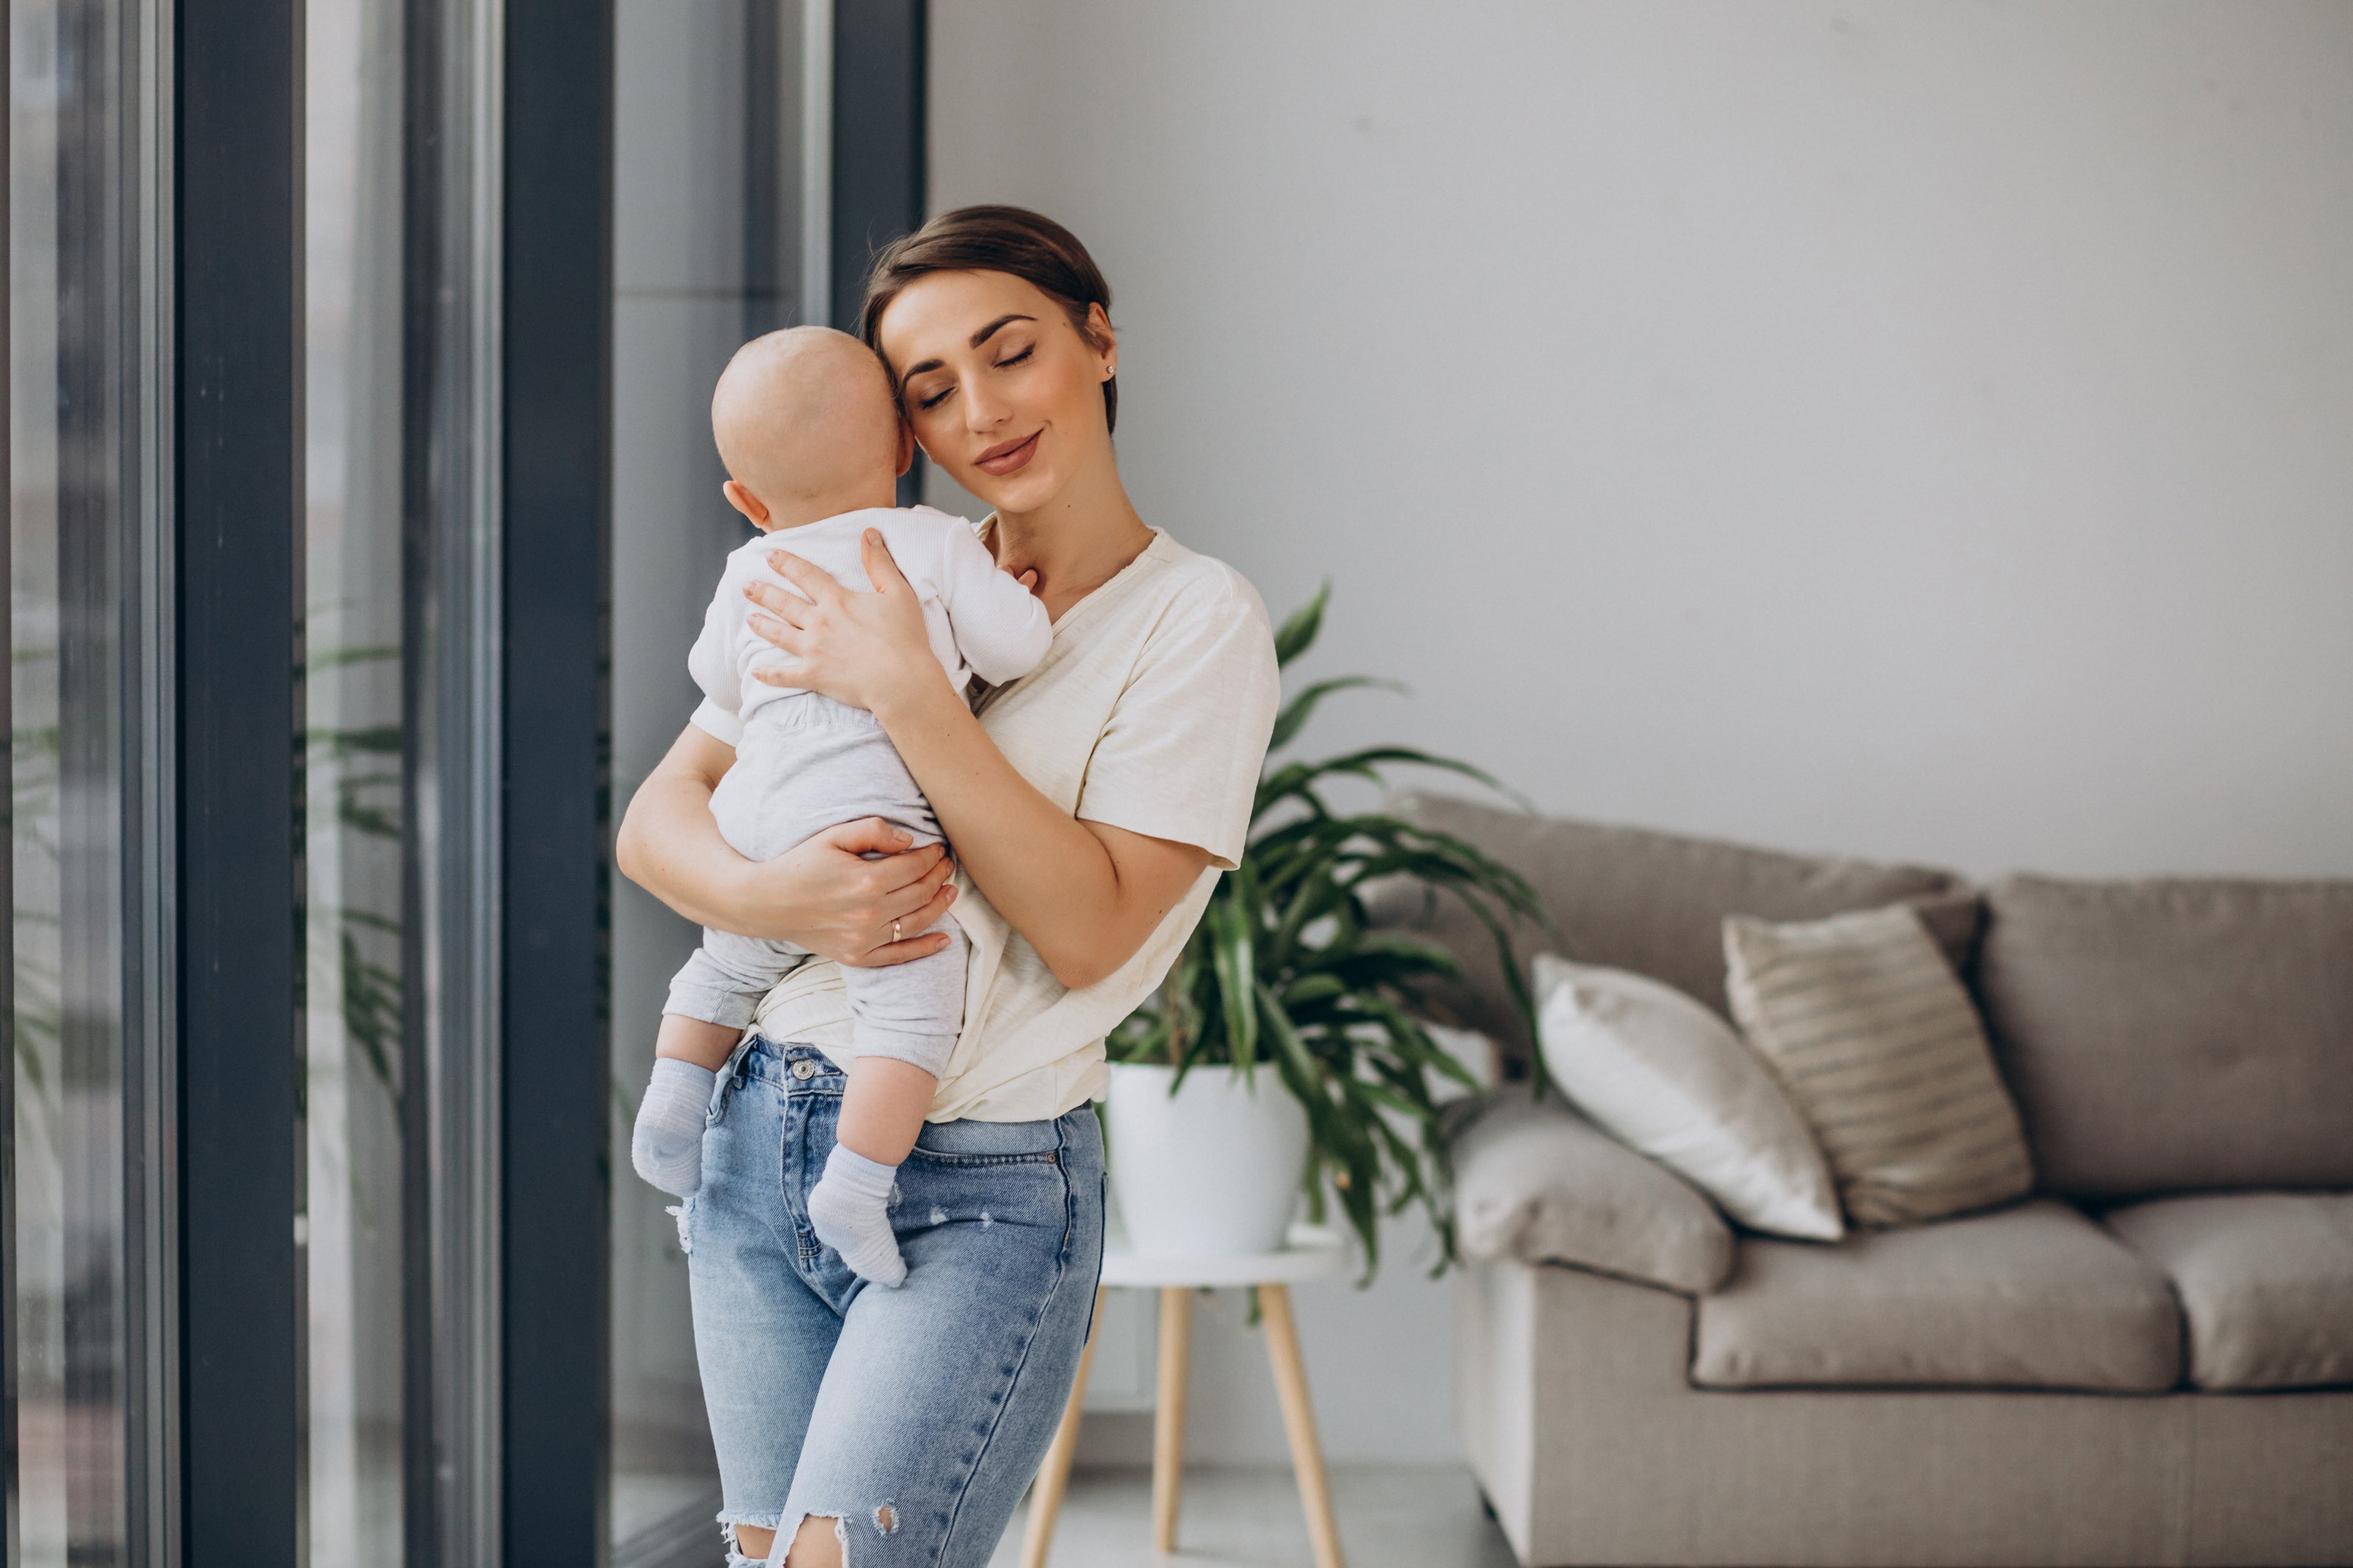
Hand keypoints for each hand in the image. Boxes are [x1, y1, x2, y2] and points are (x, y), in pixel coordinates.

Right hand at [735, 817, 957, 966]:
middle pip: (921, 893)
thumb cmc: (800, 864)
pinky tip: (943, 940)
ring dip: (939, 906)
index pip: (915, 867)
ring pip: (916, 922)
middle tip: (947, 864)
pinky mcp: (857, 956)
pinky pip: (898, 956)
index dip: (932, 855)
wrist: (767, 903)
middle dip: (940, 876)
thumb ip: (872, 830)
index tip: (938, 847)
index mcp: (866, 881)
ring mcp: (864, 939)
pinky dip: (925, 948)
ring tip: (951, 891)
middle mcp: (869, 913)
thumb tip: (908, 840)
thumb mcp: (832, 836)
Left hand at [746, 530, 943, 718]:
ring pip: (779, 634)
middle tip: (747, 586)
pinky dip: (769, 673)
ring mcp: (813, 650)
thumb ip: (880, 563)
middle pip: (784, 603)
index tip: (770, 555)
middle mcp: (819, 622)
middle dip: (764, 592)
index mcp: (837, 601)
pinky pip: (785, 675)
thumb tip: (869, 533)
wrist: (902, 681)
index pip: (806, 575)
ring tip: (749, 618)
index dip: (786, 563)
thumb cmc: (904, 638)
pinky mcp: (814, 676)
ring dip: (762, 625)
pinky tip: (755, 671)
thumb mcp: (898, 593)